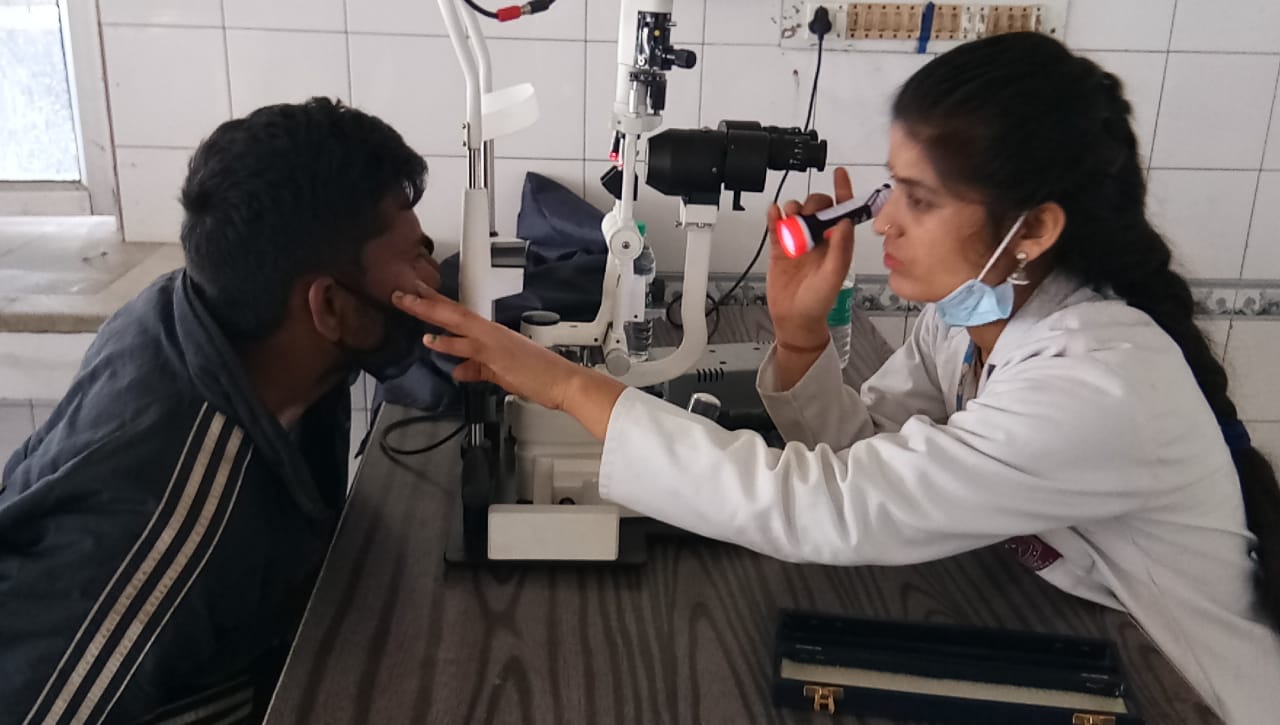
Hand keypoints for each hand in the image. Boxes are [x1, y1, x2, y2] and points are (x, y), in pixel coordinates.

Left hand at [391, 284, 584, 410]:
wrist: (563, 381)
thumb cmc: (539, 376)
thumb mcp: (499, 374)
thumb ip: (476, 370)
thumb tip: (458, 370)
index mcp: (491, 333)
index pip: (458, 314)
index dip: (436, 304)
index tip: (416, 294)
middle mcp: (489, 332)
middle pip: (451, 311)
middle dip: (425, 302)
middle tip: (401, 292)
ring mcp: (492, 341)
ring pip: (455, 321)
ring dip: (429, 312)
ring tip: (406, 304)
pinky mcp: (496, 355)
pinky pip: (467, 347)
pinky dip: (447, 344)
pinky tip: (430, 341)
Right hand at [766, 167, 855, 348]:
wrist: (794, 318)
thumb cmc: (818, 301)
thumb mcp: (834, 276)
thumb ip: (840, 249)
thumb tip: (845, 222)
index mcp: (837, 243)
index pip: (842, 210)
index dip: (842, 190)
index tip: (840, 174)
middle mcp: (820, 239)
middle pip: (817, 207)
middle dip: (813, 205)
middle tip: (806, 217)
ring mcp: (799, 241)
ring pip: (796, 213)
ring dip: (793, 211)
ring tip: (791, 225)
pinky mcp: (781, 247)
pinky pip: (777, 224)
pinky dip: (775, 216)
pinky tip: (775, 214)